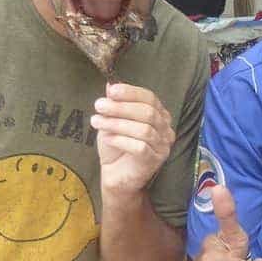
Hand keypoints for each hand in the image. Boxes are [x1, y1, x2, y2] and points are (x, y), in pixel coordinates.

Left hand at [92, 83, 174, 199]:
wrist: (115, 175)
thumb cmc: (116, 147)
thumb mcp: (112, 120)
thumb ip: (114, 104)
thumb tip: (110, 85)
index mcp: (159, 115)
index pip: (150, 98)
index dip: (131, 93)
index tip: (111, 91)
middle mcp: (165, 129)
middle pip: (147, 113)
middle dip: (121, 107)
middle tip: (99, 105)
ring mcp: (162, 146)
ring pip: (143, 130)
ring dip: (117, 124)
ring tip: (96, 122)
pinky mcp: (155, 161)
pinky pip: (141, 147)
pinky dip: (121, 140)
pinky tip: (107, 138)